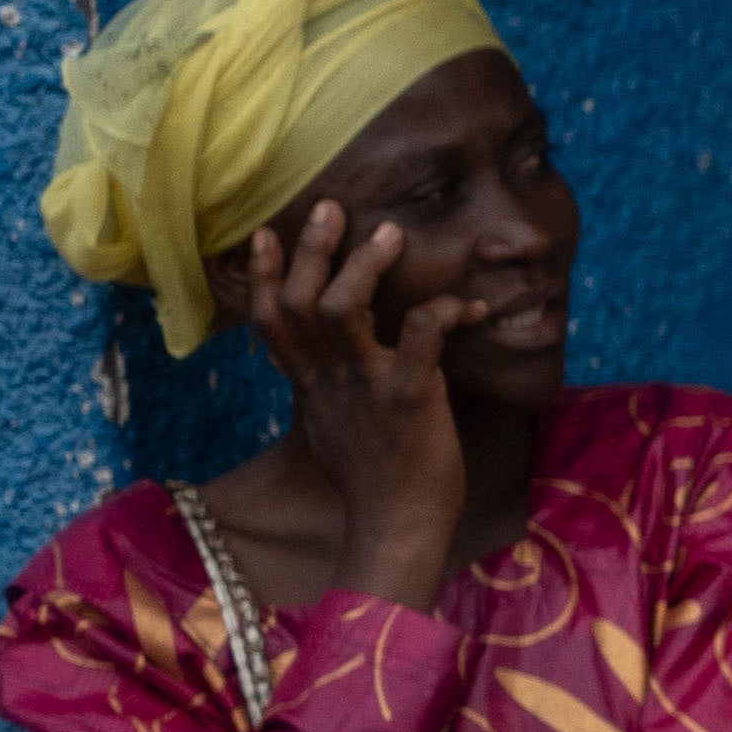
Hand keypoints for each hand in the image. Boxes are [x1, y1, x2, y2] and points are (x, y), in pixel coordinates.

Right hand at [224, 194, 476, 598]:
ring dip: (365, 266)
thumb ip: (319, 385)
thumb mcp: (328, 424)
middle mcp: (328, 378)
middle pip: (299, 301)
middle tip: (332, 206)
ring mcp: (366, 386)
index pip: (268, 320)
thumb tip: (314, 361)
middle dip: (311, 250)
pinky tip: (469, 305)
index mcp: (308, 383)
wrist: (397, 526)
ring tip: (390, 234)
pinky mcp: (410, 397)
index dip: (262, 276)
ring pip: (343, 309)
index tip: (264, 233)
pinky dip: (444, 311)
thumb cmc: (372, 476)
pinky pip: (420, 337)